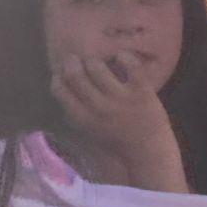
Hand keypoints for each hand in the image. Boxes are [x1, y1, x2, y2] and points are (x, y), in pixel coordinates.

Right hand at [50, 53, 173, 159]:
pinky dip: (123, 56)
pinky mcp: (141, 91)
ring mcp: (120, 99)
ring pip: (97, 67)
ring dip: (95, 60)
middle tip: (77, 58)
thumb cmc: (117, 141)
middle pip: (75, 75)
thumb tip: (63, 86)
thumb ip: (77, 113)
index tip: (62, 70)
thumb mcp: (89, 131)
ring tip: (98, 60)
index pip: (60, 90)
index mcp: (83, 119)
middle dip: (73, 62)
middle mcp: (98, 108)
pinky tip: (121, 57)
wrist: (148, 150)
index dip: (58, 76)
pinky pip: (130, 64)